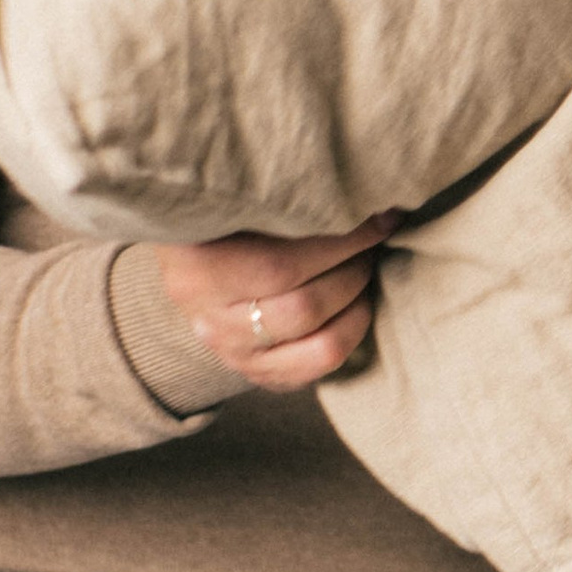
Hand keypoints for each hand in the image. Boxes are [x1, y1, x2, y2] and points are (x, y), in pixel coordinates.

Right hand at [153, 217, 394, 389]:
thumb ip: (279, 200)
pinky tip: (355, 304)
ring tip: (364, 269)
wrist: (193, 262)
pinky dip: (351, 334)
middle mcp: (210, 323)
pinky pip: (322, 369)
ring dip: (359, 304)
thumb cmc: (223, 218)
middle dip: (353, 271)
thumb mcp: (233, 202)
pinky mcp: (259, 374)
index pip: (281, 267)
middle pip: (306, 308)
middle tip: (370, 242)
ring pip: (323, 346)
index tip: (378, 218)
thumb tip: (364, 197)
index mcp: (196, 271)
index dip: (342, 244)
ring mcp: (234, 356)